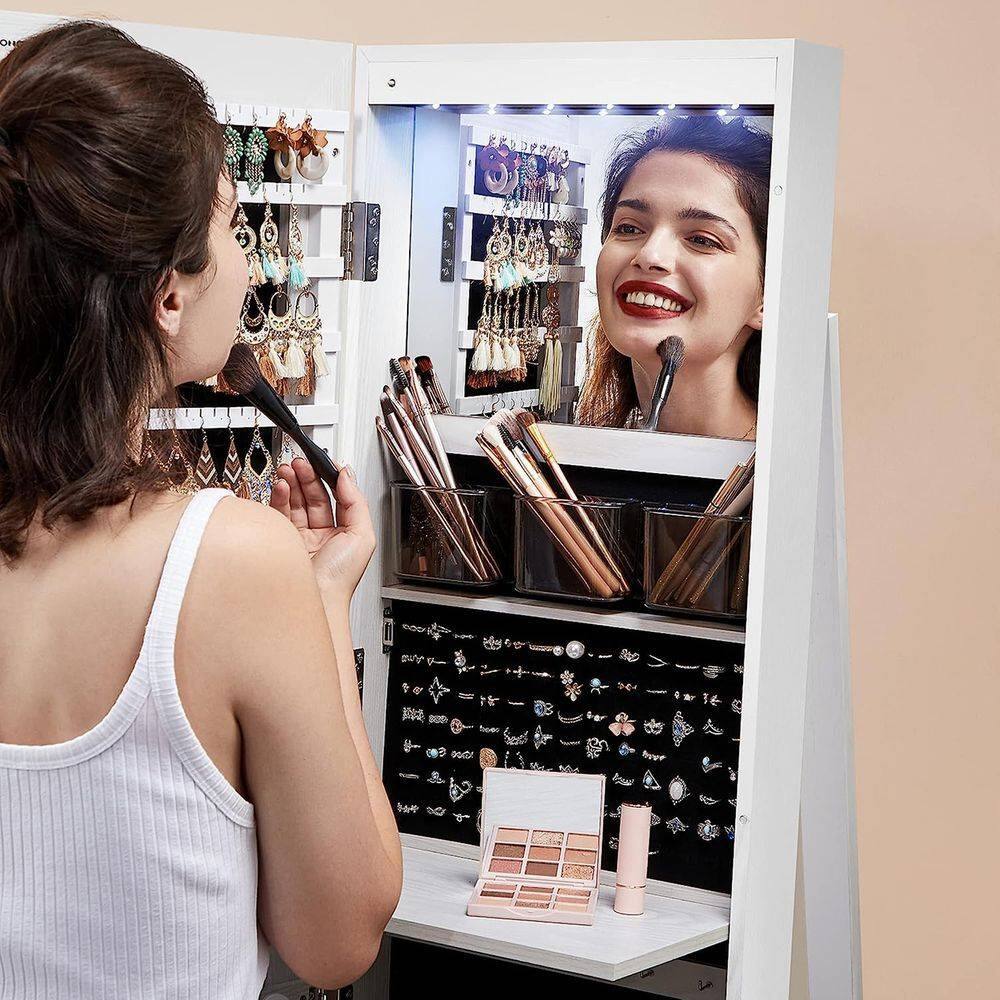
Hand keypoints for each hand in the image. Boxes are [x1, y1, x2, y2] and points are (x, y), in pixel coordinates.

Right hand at [270, 457, 375, 599]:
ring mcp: (301, 538)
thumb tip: (348, 475)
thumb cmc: (340, 579)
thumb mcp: (362, 534)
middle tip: (301, 462)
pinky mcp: (282, 542)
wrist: (316, 600)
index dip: (330, 478)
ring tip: (289, 470)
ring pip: (295, 503)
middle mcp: (323, 535)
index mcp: (345, 533)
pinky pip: (279, 514)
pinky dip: (279, 497)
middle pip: (314, 497)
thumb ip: (356, 501)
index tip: (324, 462)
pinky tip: (282, 487)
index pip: (337, 497)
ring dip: (292, 483)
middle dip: (307, 476)